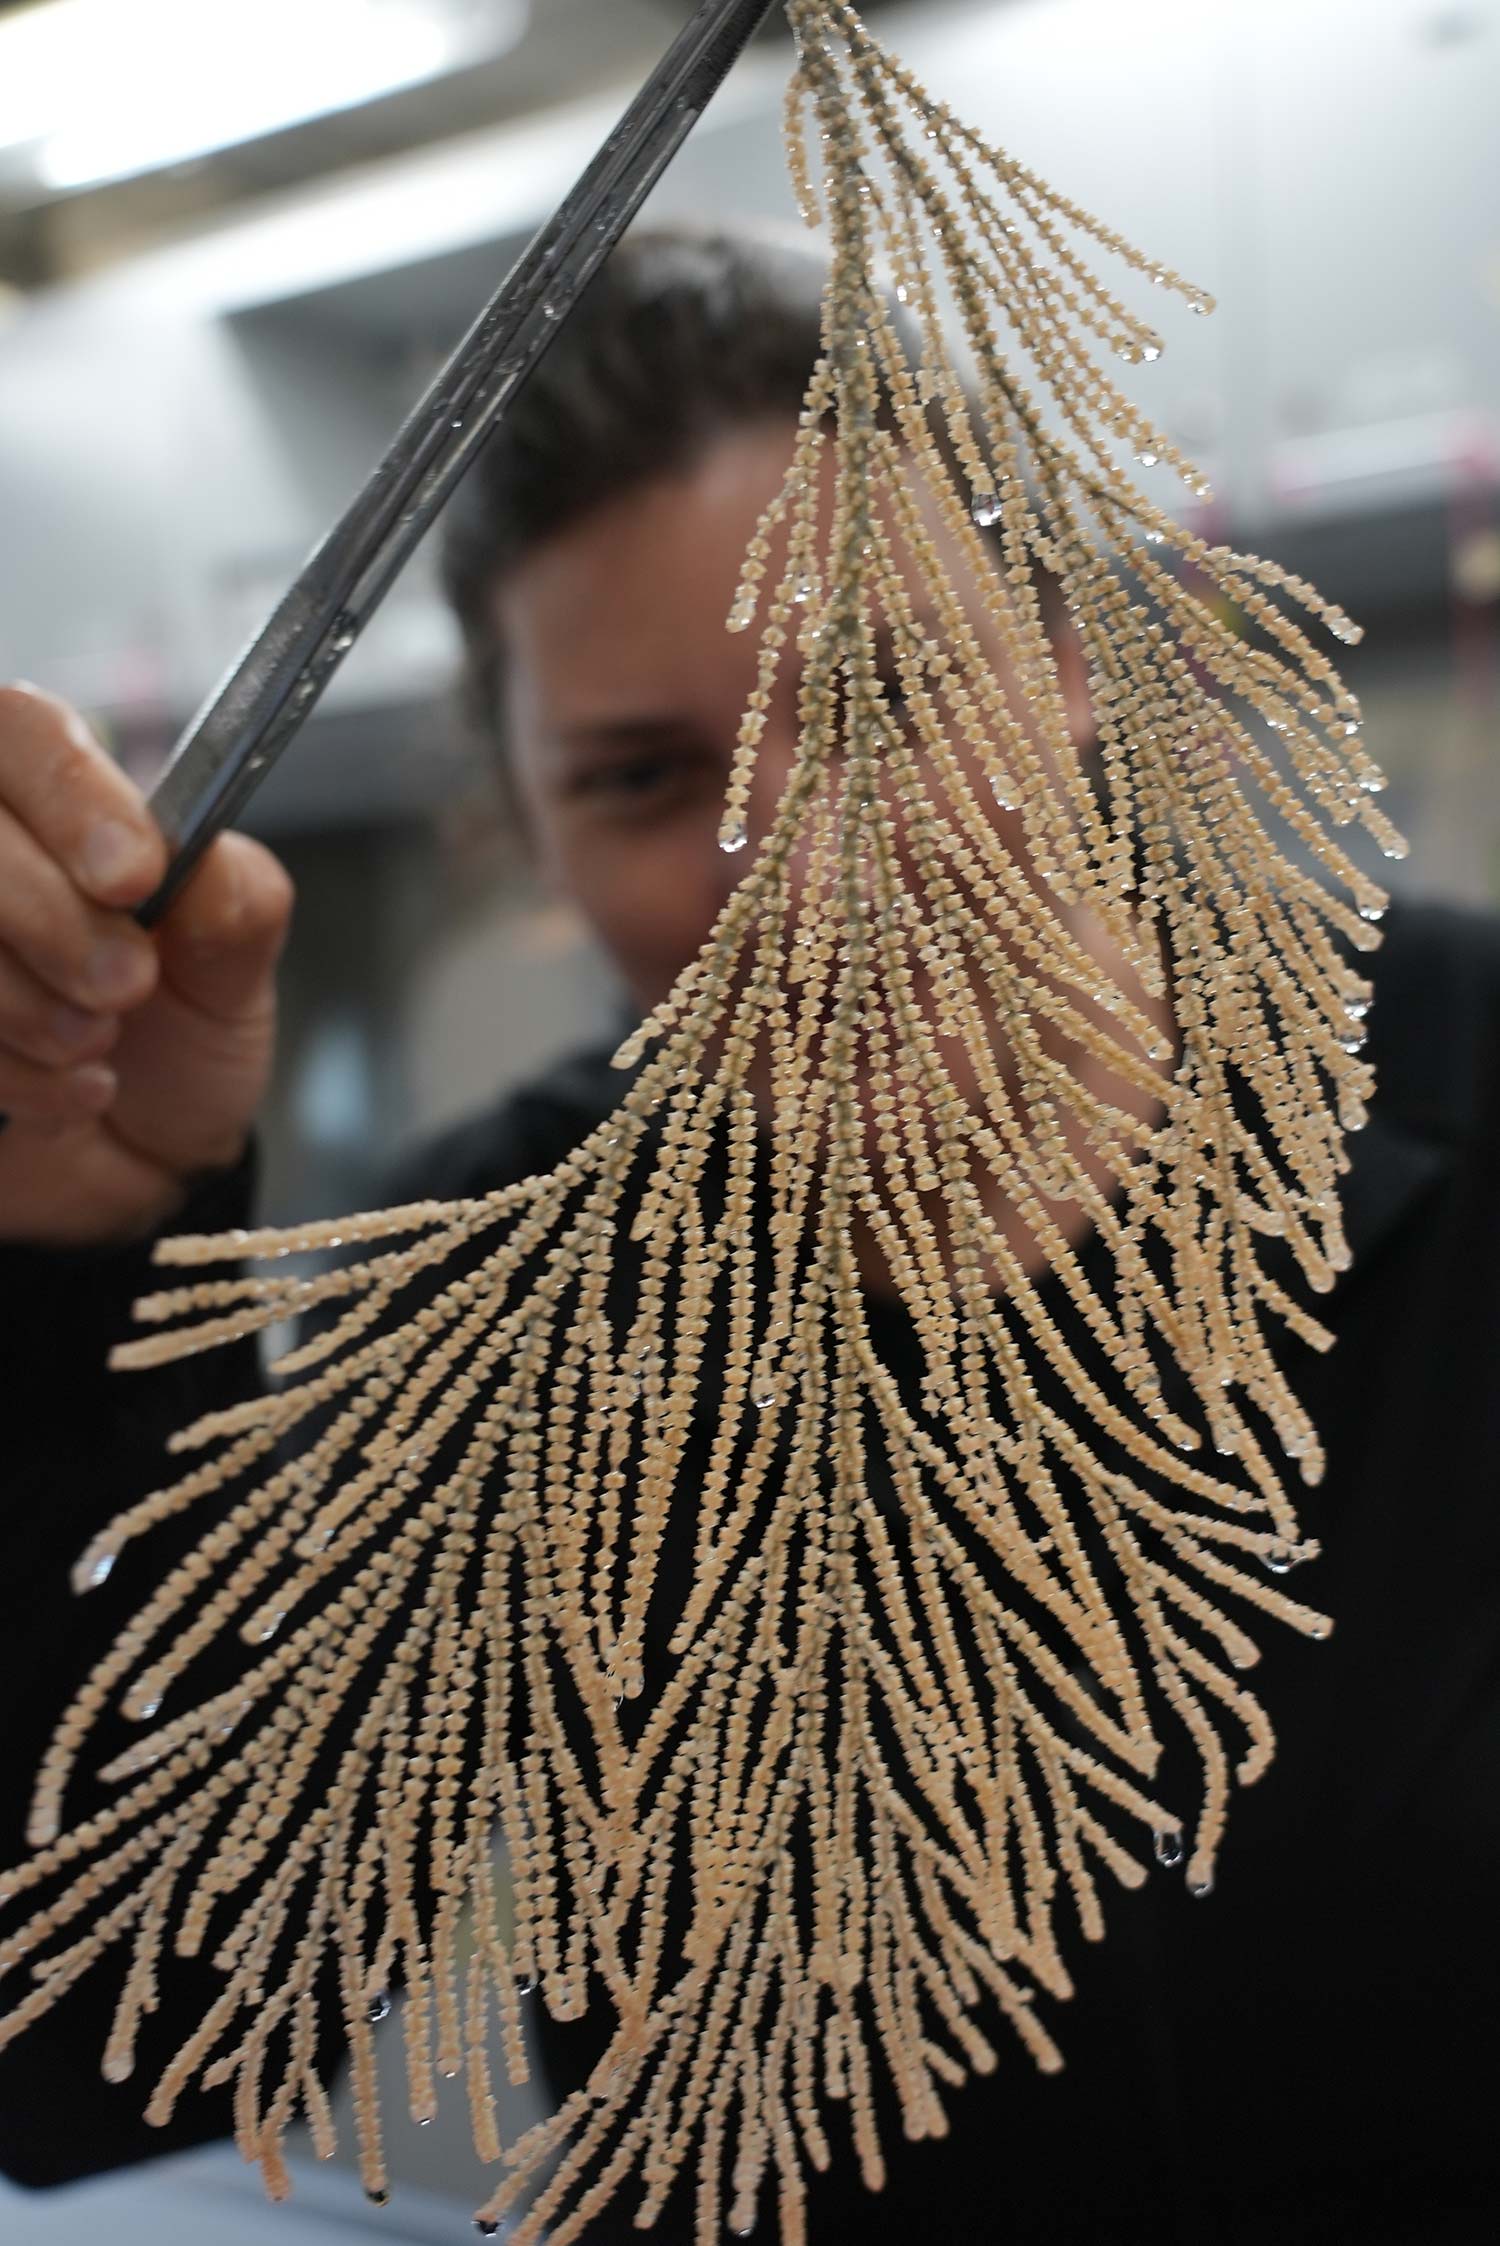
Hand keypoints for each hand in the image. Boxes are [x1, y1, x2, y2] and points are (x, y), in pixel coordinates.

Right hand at [0, 683, 293, 1248]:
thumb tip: (203, 864)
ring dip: (27, 1005)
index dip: (70, 795)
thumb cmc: (181, 1037)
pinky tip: (73, 1092)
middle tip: (127, 984)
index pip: (20, 731)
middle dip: (54, 917)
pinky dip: (15, 1075)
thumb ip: (233, 905)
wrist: (147, 1156)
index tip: (133, 875)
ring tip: (99, 1043)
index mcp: (49, 793)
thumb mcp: (235, 974)